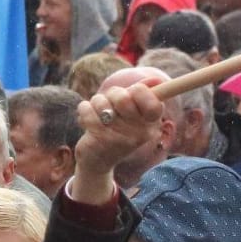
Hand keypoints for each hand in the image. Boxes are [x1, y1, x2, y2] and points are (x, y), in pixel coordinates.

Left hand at [68, 80, 163, 201]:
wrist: (98, 162)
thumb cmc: (117, 131)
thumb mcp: (132, 113)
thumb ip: (142, 96)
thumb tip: (156, 79)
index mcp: (150, 125)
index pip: (154, 103)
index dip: (140, 92)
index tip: (132, 94)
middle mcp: (138, 134)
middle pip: (123, 97)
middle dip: (113, 95)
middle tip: (111, 106)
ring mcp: (119, 139)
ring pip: (102, 101)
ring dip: (97, 103)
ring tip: (99, 115)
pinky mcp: (98, 140)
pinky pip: (86, 108)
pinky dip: (84, 109)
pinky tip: (87, 119)